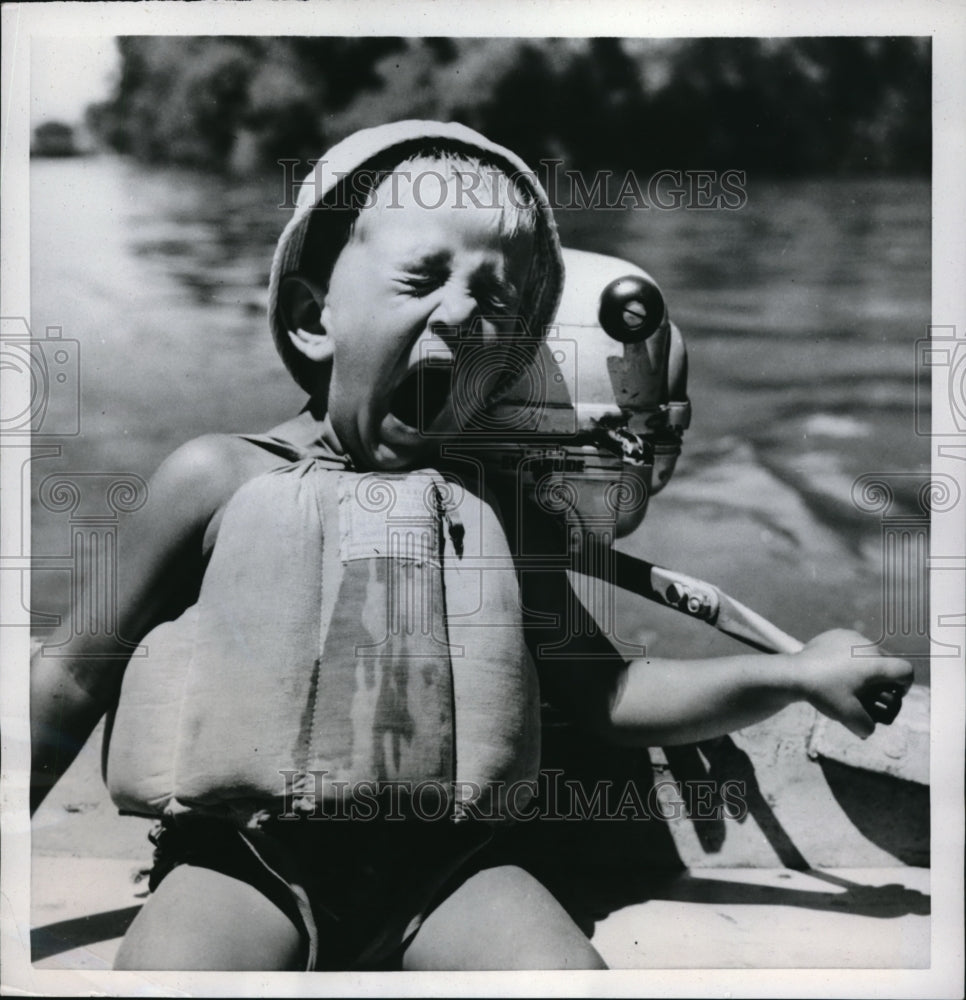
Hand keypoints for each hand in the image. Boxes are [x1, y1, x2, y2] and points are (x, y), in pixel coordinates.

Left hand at [793, 629, 912, 737]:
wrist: (794, 673)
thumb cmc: (823, 693)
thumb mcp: (849, 717)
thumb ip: (867, 727)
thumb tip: (869, 728)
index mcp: (875, 663)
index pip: (906, 671)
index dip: (904, 686)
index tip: (892, 695)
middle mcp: (867, 645)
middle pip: (888, 663)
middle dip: (883, 679)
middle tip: (869, 693)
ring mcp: (852, 636)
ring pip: (871, 653)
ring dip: (867, 667)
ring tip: (851, 681)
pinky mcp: (838, 633)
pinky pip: (854, 645)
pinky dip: (851, 657)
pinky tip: (838, 669)